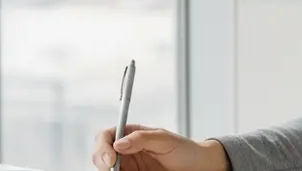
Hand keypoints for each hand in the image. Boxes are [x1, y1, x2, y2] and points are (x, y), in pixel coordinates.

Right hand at [92, 124, 230, 170]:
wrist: (199, 167)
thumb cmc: (185, 149)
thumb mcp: (165, 139)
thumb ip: (142, 138)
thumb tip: (119, 143)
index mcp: (131, 134)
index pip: (107, 136)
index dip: (103, 146)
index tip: (110, 159)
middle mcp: (126, 151)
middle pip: (102, 155)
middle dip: (102, 161)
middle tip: (111, 169)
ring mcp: (129, 167)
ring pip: (108, 169)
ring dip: (109, 170)